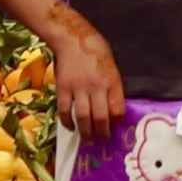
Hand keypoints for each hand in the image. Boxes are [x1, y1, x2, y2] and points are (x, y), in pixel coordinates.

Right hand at [49, 17, 127, 142]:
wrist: (73, 39)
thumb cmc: (96, 50)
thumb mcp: (112, 67)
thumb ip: (112, 87)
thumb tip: (112, 108)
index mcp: (112, 81)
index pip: (118, 109)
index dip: (117, 122)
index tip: (115, 127)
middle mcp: (97, 87)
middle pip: (100, 117)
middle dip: (102, 133)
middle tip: (102, 141)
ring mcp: (79, 88)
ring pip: (83, 117)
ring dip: (85, 132)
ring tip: (88, 140)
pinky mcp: (63, 88)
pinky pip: (65, 110)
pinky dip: (67, 122)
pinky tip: (71, 127)